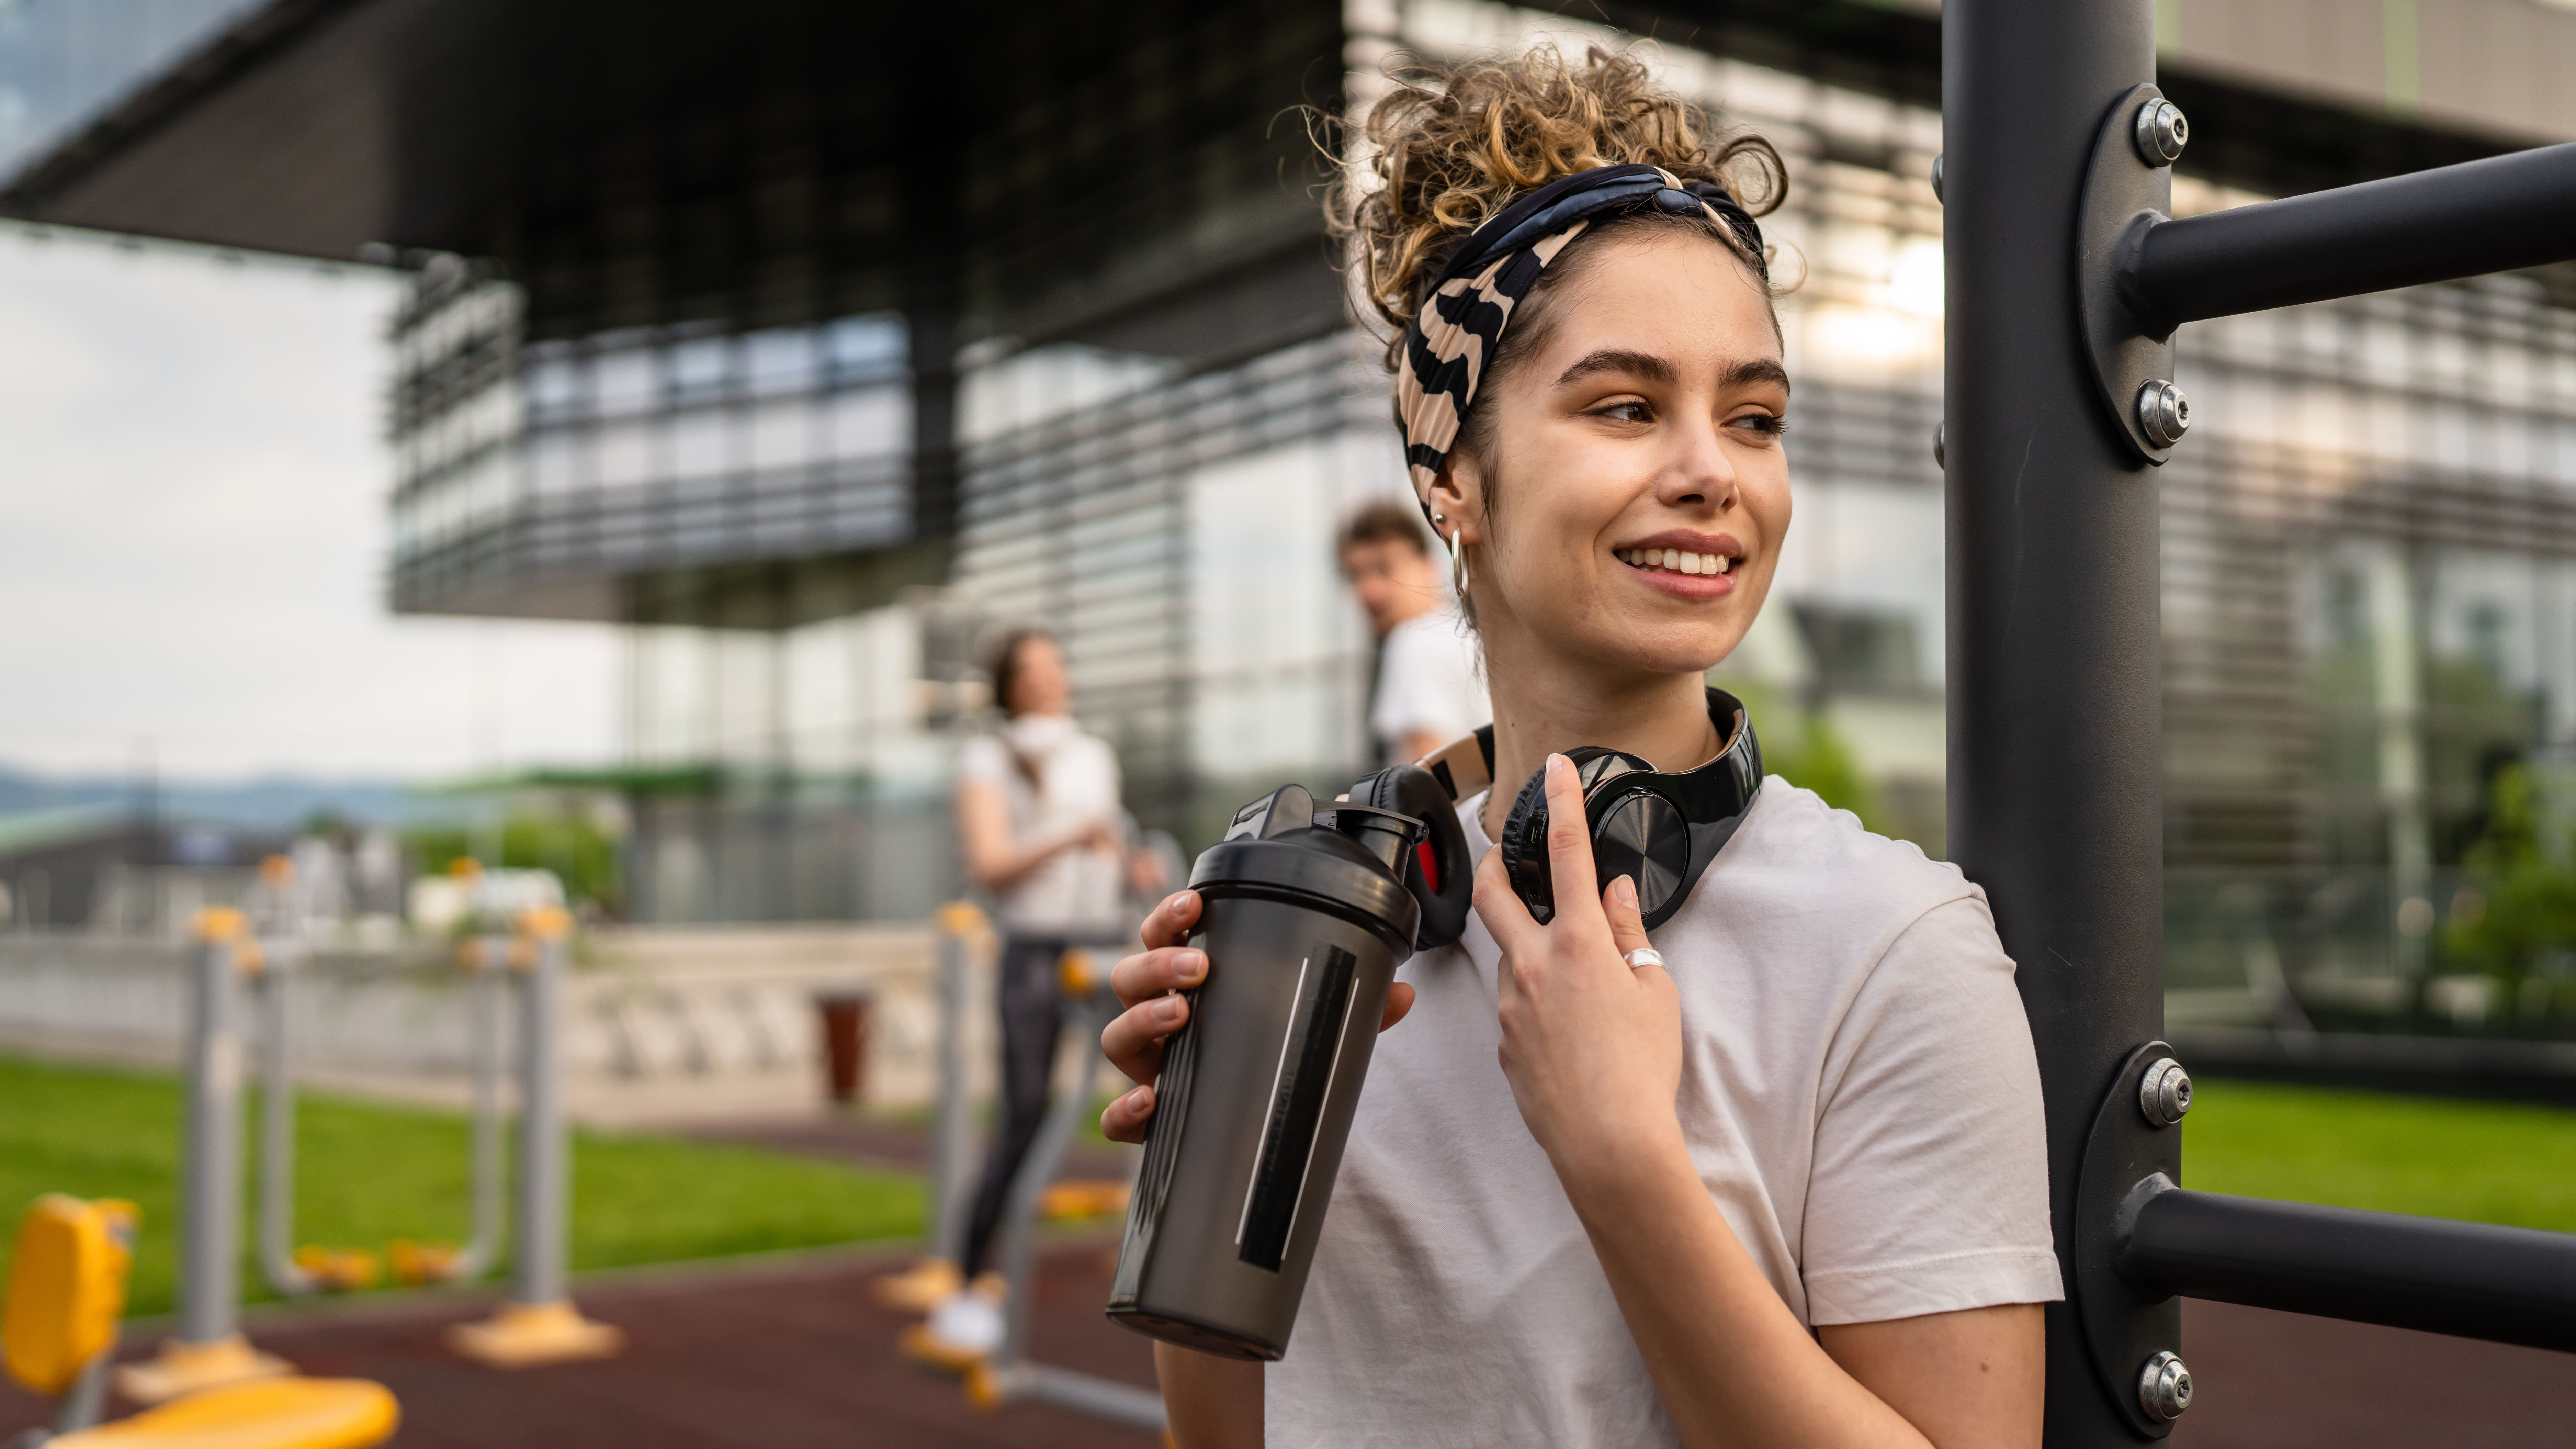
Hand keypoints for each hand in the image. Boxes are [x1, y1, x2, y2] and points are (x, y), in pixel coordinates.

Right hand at [1099, 889, 1417, 1143]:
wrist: (1254, 1128)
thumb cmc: (1267, 1056)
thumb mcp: (1310, 1023)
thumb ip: (1352, 1006)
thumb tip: (1403, 994)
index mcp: (1188, 984)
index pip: (1162, 936)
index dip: (1170, 916)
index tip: (1195, 903)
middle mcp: (1158, 1019)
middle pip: (1129, 978)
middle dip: (1157, 964)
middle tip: (1198, 965)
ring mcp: (1148, 1067)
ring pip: (1116, 1037)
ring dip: (1143, 1019)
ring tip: (1180, 1014)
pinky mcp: (1147, 1120)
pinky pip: (1116, 1119)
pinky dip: (1125, 1111)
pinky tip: (1151, 1103)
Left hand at [1475, 754, 1685, 1184]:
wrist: (1608, 1144)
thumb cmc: (1641, 1069)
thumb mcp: (1655, 992)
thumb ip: (1632, 935)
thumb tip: (1618, 893)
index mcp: (1578, 943)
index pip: (1566, 852)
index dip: (1561, 802)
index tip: (1555, 768)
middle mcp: (1532, 965)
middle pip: (1493, 893)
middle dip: (1493, 864)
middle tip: (1501, 855)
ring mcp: (1509, 1005)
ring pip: (1510, 958)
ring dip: (1533, 954)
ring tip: (1579, 991)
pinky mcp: (1502, 1044)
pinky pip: (1518, 1009)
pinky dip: (1539, 1006)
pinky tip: (1571, 1039)